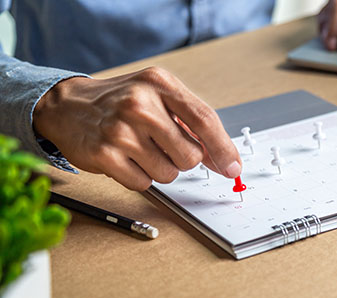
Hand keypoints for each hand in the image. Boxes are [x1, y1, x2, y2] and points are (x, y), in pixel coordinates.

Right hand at [33, 67, 241, 190]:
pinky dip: (140, 177)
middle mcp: (140, 104)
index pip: (205, 121)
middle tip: (164, 146)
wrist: (68, 105)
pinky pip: (144, 184)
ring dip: (161, 169)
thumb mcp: (159, 96)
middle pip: (191, 155)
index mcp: (160, 84)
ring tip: (142, 149)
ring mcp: (121, 130)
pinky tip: (126, 158)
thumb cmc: (121, 101)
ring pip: (169, 173)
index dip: (224, 149)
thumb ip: (192, 122)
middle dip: (184, 159)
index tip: (233, 167)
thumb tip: (224, 159)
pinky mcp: (105, 155)